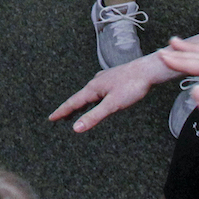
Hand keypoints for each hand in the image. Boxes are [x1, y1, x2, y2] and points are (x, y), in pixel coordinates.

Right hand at [49, 51, 176, 132]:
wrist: (147, 71)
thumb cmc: (132, 86)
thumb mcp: (112, 105)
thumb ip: (94, 116)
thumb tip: (76, 128)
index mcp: (93, 88)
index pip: (73, 103)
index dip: (61, 112)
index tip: (51, 118)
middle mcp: (96, 83)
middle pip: (79, 98)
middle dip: (69, 109)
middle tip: (60, 118)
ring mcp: (105, 80)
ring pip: (89, 95)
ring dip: (81, 104)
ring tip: (76, 111)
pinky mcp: (113, 80)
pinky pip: (98, 91)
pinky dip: (92, 99)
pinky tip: (98, 99)